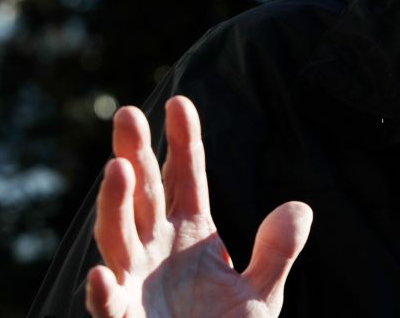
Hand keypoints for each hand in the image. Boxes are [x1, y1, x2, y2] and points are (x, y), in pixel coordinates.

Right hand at [85, 96, 312, 317]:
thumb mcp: (262, 292)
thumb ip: (277, 251)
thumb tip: (299, 207)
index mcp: (189, 233)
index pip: (185, 178)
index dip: (183, 141)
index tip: (180, 102)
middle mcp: (155, 250)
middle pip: (144, 194)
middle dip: (135, 154)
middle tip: (128, 113)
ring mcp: (135, 283)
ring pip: (118, 237)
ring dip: (115, 205)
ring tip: (117, 168)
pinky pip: (110, 306)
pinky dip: (103, 293)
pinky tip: (100, 276)